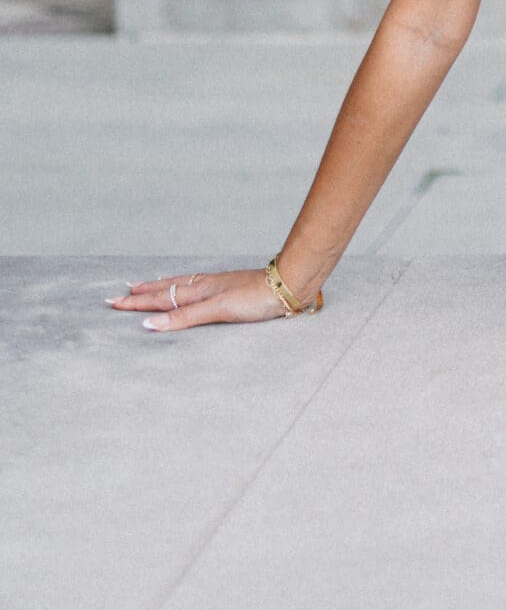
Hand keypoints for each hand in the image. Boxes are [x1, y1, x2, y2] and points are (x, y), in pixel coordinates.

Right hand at [105, 268, 314, 330]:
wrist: (288, 286)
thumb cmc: (256, 299)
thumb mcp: (218, 310)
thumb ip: (185, 317)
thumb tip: (150, 324)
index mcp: (199, 291)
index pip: (161, 298)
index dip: (137, 303)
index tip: (113, 303)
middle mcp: (205, 286)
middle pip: (167, 289)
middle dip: (142, 294)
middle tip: (118, 294)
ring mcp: (217, 286)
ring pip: (180, 286)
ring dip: (159, 288)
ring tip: (143, 285)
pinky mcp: (229, 289)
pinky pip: (195, 287)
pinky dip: (181, 287)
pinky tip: (185, 288)